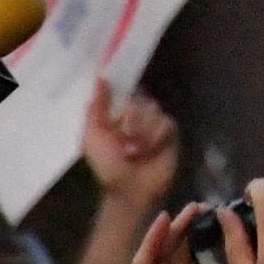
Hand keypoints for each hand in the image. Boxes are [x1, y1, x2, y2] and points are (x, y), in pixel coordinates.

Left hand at [84, 80, 180, 212]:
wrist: (132, 189)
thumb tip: (100, 78)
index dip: (119, 86)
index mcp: (115, 116)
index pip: (121, 91)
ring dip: (142, 133)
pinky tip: (151, 151)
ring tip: (135, 152)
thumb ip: (96, 108)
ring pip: (153, 111)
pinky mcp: (170, 132)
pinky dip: (156, 138)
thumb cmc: (108, 165)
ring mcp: (154, 123)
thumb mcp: (93, 137)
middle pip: (139, 100)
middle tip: (125, 138)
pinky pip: (166, 123)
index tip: (115, 75)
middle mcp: (136, 116)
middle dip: (132, 119)